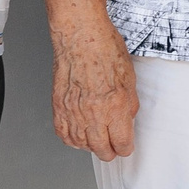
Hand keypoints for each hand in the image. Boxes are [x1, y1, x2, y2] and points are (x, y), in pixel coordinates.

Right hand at [50, 21, 136, 160]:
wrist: (80, 36)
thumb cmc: (105, 49)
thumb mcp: (130, 78)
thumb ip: (129, 103)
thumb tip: (128, 119)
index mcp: (115, 106)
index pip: (121, 142)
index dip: (125, 147)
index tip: (126, 146)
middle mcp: (93, 113)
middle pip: (101, 149)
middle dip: (109, 151)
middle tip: (112, 148)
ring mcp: (74, 111)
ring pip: (81, 144)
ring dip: (91, 145)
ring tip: (96, 140)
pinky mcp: (59, 107)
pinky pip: (63, 134)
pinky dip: (72, 138)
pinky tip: (78, 135)